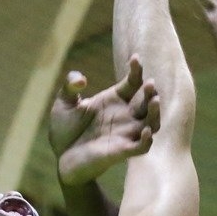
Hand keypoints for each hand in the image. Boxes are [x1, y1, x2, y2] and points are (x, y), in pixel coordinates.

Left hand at [50, 58, 159, 186]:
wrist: (61, 156)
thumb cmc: (64, 129)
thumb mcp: (63, 103)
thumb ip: (69, 86)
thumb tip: (81, 80)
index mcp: (114, 100)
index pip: (133, 82)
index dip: (136, 70)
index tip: (135, 59)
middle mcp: (124, 116)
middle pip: (147, 102)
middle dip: (151, 92)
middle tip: (150, 84)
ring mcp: (125, 134)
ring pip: (151, 123)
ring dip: (155, 113)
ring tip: (154, 101)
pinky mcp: (121, 151)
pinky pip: (142, 147)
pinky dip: (147, 139)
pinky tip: (145, 130)